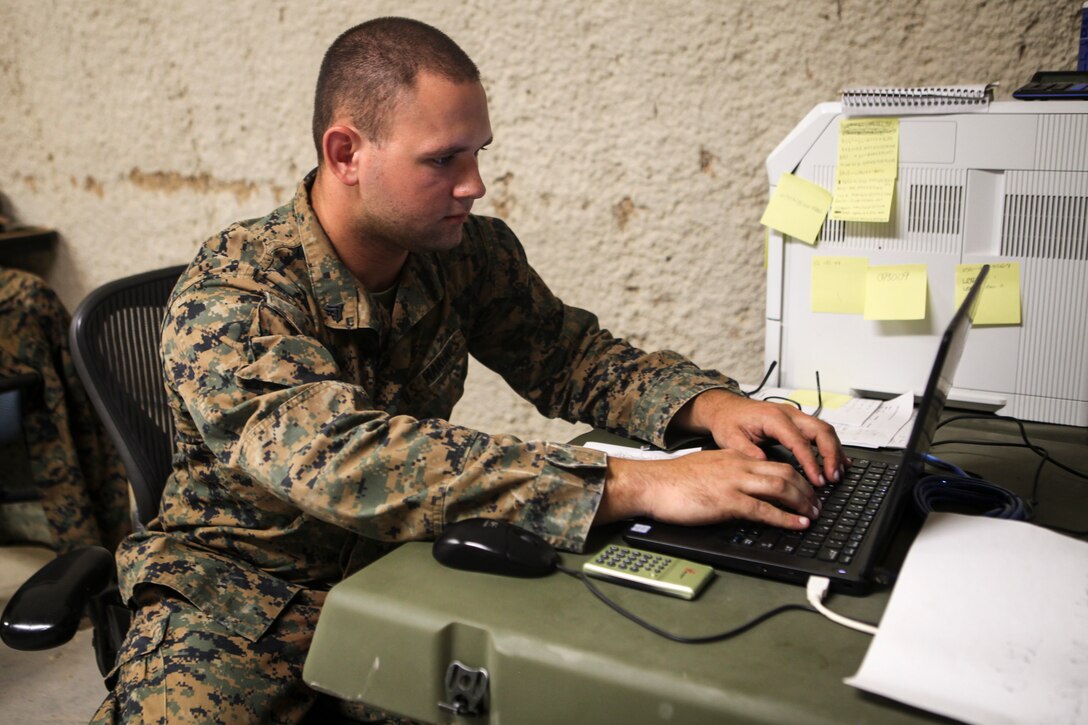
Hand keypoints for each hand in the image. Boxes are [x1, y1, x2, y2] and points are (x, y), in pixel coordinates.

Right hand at [596, 449, 819, 529]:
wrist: (651, 484)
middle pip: (785, 472)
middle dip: (807, 489)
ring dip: (802, 502)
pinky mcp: (726, 501)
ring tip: (813, 515)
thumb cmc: (672, 481)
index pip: (775, 462)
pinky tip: (796, 525)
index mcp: (734, 457)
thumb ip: (727, 475)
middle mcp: (738, 466)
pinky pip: (763, 509)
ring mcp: (733, 482)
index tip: (807, 489)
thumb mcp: (707, 469)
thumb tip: (743, 489)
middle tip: (818, 504)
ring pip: (780, 486)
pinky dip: (785, 518)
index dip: (797, 476)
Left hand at [671, 389, 847, 486]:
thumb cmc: (727, 421)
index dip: (810, 462)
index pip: (799, 441)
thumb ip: (746, 451)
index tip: (817, 480)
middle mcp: (788, 413)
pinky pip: (820, 431)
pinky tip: (838, 461)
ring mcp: (795, 415)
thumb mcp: (729, 438)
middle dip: (831, 454)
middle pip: (820, 430)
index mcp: (773, 418)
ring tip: (838, 473)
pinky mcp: (796, 421)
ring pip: (824, 429)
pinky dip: (831, 446)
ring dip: (834, 451)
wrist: (724, 408)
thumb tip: (764, 465)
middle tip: (833, 477)